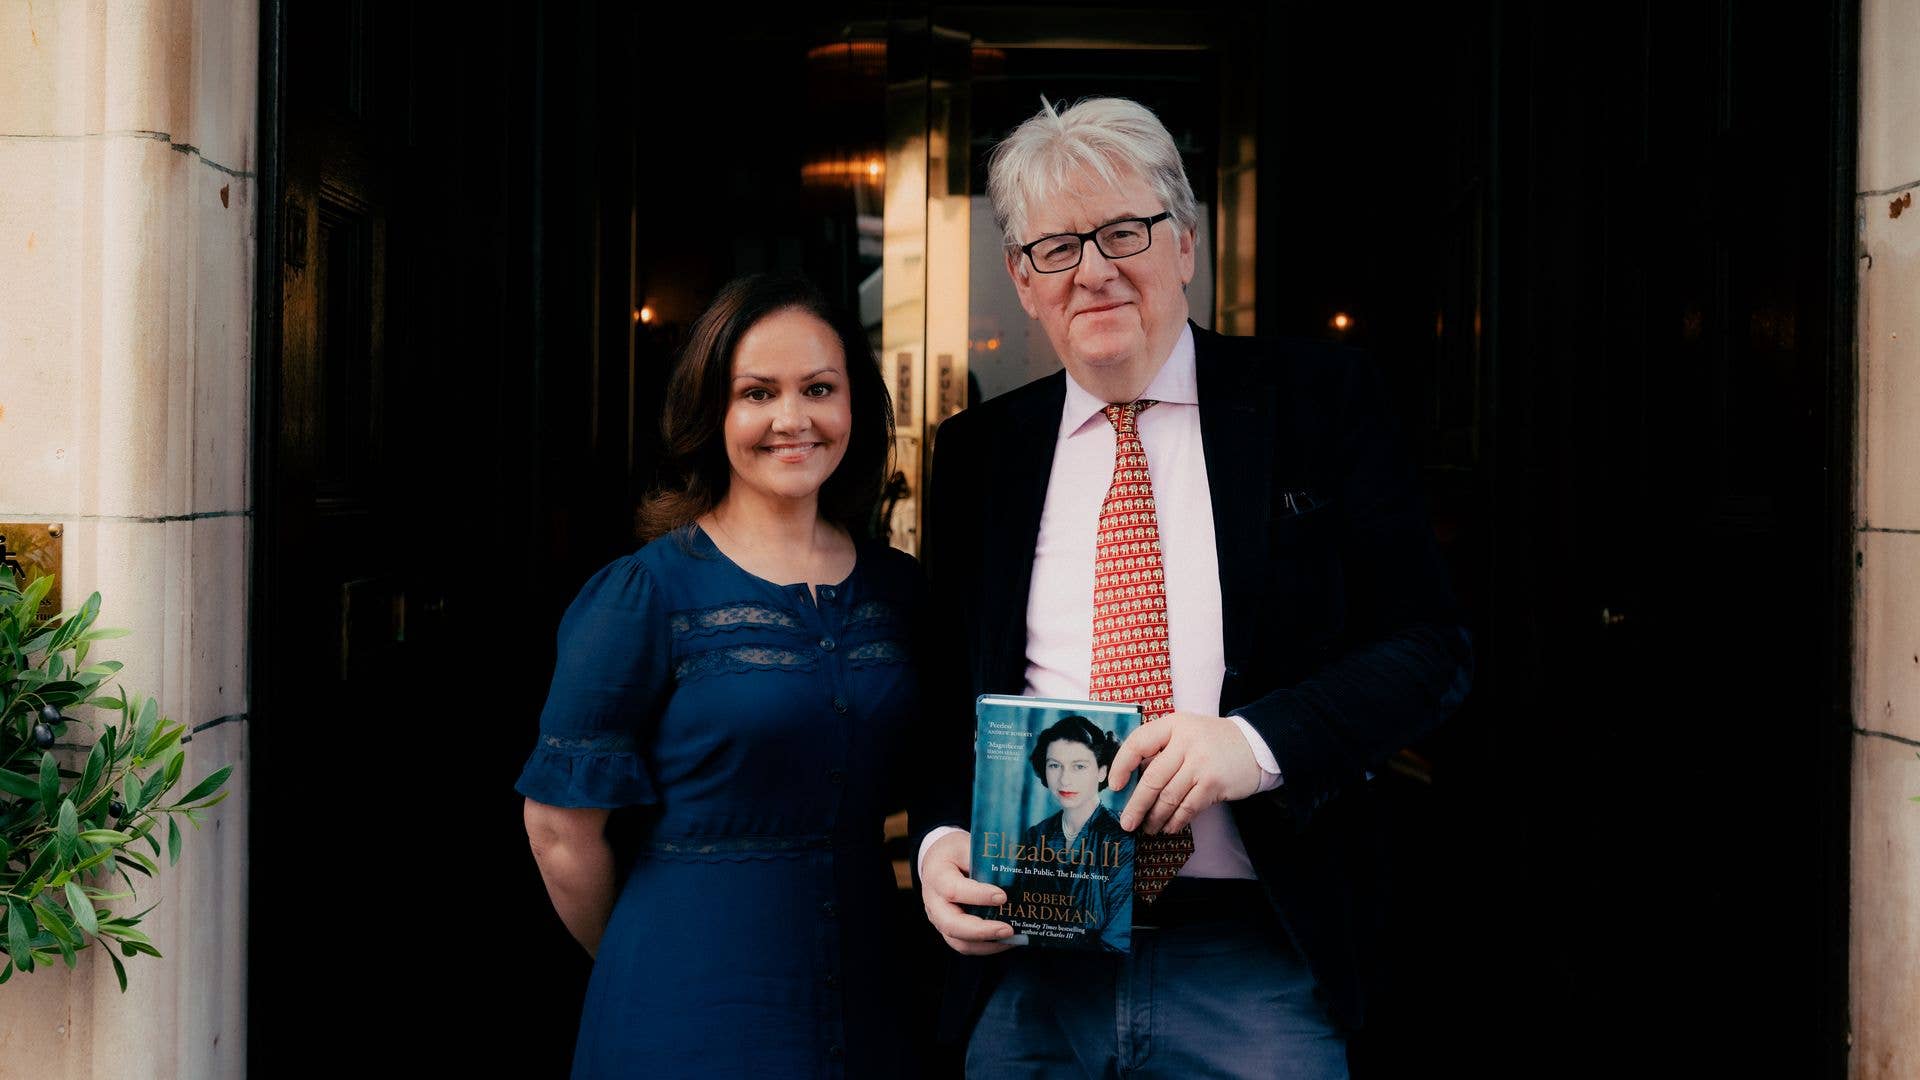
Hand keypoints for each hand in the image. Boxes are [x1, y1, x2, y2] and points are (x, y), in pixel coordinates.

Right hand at [920, 830, 1015, 955]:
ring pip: (959, 941)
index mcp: (937, 877)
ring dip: (987, 943)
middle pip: (952, 925)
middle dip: (982, 930)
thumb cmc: (953, 853)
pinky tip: (1007, 941)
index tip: (1002, 896)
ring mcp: (939, 920)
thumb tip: (1013, 875)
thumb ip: (982, 859)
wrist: (937, 861)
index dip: (978, 896)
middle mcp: (934, 903)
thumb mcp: (965, 845)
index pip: (953, 891)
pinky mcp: (949, 930)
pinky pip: (965, 945)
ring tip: (1012, 937)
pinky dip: (987, 947)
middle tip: (1008, 929)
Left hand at [1109, 712, 1264, 834]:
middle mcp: (1186, 741)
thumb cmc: (1212, 742)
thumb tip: (1130, 782)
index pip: (1138, 743)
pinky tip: (1169, 826)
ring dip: (1155, 817)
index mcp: (1173, 724)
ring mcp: (1201, 762)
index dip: (1121, 765)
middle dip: (1136, 804)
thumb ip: (1161, 750)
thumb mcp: (1185, 733)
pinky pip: (1187, 807)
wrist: (1255, 745)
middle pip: (1152, 778)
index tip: (1114, 786)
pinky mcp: (1213, 782)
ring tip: (1147, 827)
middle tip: (1126, 822)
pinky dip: (1176, 820)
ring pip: (1168, 796)